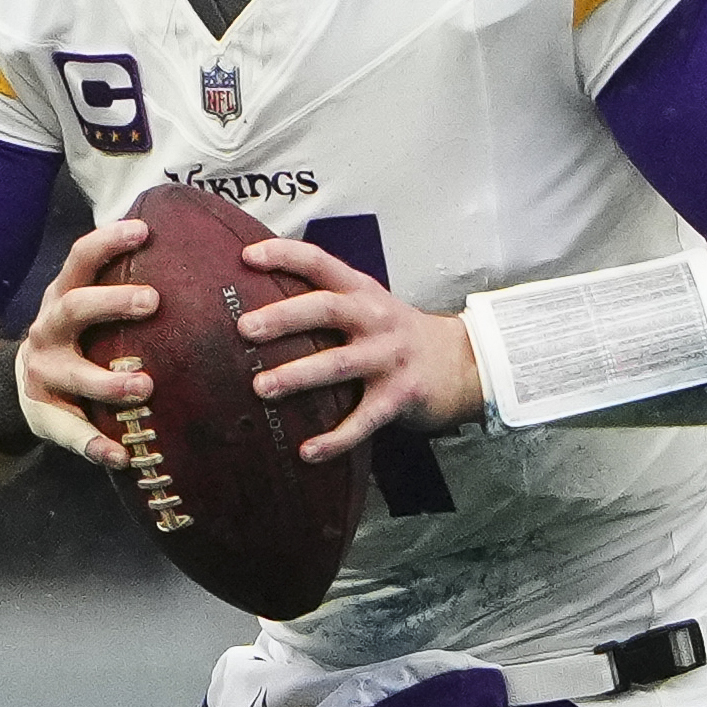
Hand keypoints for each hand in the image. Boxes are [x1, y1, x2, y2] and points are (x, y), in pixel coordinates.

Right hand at [14, 215, 162, 469]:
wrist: (24, 388)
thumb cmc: (80, 339)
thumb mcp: (89, 308)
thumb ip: (123, 288)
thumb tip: (195, 254)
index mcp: (63, 297)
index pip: (81, 259)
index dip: (108, 241)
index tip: (144, 229)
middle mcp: (49, 330)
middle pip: (74, 308)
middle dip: (111, 302)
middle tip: (154, 300)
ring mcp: (45, 374)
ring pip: (73, 375)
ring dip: (108, 381)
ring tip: (144, 386)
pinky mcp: (47, 415)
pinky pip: (70, 433)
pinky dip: (94, 445)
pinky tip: (121, 456)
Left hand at [238, 236, 481, 458]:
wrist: (461, 362)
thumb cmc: (396, 335)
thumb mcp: (369, 304)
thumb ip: (327, 299)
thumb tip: (257, 308)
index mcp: (362, 291)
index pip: (320, 262)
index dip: (284, 255)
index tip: (247, 257)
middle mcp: (375, 318)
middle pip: (326, 310)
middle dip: (284, 318)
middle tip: (245, 329)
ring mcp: (389, 358)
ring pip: (339, 364)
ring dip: (298, 376)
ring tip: (261, 387)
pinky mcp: (400, 396)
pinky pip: (363, 420)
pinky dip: (335, 438)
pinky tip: (308, 451)